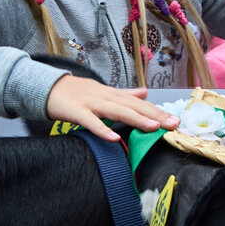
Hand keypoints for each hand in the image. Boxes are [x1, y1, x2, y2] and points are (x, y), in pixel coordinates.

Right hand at [45, 74, 178, 141]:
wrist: (48, 87)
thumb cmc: (76, 92)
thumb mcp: (103, 91)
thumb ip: (124, 94)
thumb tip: (145, 92)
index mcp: (113, 94)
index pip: (140, 103)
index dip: (158, 111)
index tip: (176, 120)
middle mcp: (106, 97)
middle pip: (133, 106)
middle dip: (154, 115)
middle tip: (173, 124)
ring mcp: (91, 104)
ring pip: (117, 111)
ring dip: (136, 119)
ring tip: (153, 127)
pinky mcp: (76, 112)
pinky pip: (90, 122)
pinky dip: (102, 129)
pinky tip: (113, 138)